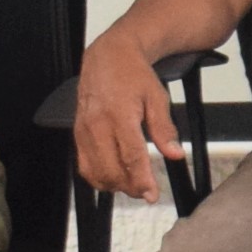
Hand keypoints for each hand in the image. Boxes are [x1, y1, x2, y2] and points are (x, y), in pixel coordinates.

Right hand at [75, 32, 188, 202]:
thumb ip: (164, 128)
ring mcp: (84, 130)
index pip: (131, 156)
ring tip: (132, 185)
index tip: (152, 195)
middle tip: (145, 191)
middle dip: (129, 187)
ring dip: (113, 185)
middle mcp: (97, 124)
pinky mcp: (77, 133)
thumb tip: (175, 153)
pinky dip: (98, 177)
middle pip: (111, 169)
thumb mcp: (157, 97)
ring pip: (94, 171)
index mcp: (119, 114)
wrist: (108, 57)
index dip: (142, 180)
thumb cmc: (133, 74)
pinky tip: (113, 177)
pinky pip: (83, 164)